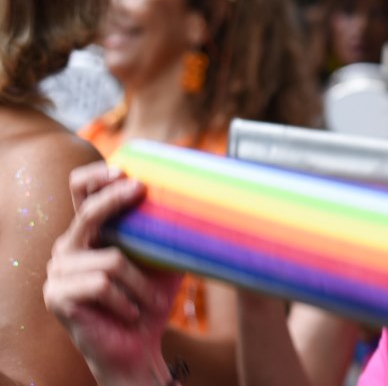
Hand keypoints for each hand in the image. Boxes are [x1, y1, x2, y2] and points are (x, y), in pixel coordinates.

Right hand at [43, 162, 179, 384]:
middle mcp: (68, 248)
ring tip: (146, 302)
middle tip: (140, 189)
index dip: (96, 177)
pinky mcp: (56, 296)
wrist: (138, 344)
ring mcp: (57, 273)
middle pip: (87, 214)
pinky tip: (130, 314)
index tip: (123, 170)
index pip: (80, 192)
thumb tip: (204, 195)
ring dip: (140, 285)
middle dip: (115, 200)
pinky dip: (127, 301)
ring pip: (110, 260)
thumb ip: (170, 228)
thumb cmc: (151, 298)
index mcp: (90, 233)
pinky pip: (102, 286)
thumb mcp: (165, 257)